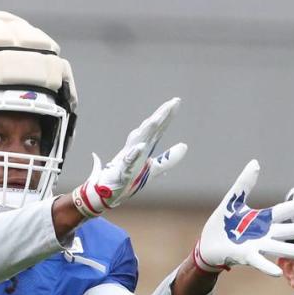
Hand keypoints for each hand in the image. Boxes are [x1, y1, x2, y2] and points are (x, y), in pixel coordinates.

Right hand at [71, 97, 186, 217]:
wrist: (108, 192)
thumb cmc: (130, 178)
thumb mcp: (154, 169)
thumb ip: (169, 158)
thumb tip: (185, 145)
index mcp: (144, 147)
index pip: (158, 128)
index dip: (168, 115)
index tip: (177, 101)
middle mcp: (136, 148)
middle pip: (150, 129)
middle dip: (160, 115)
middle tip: (173, 102)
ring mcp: (129, 158)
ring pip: (139, 140)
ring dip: (148, 129)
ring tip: (159, 118)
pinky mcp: (122, 170)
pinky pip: (128, 161)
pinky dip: (134, 154)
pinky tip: (141, 147)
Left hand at [193, 160, 293, 276]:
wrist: (208, 244)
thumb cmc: (223, 223)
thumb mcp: (233, 200)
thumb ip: (245, 183)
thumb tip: (255, 163)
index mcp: (262, 219)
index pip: (283, 211)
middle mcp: (264, 234)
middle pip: (287, 231)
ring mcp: (256, 246)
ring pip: (278, 248)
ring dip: (293, 250)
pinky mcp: (245, 256)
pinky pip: (259, 262)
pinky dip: (267, 266)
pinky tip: (277, 273)